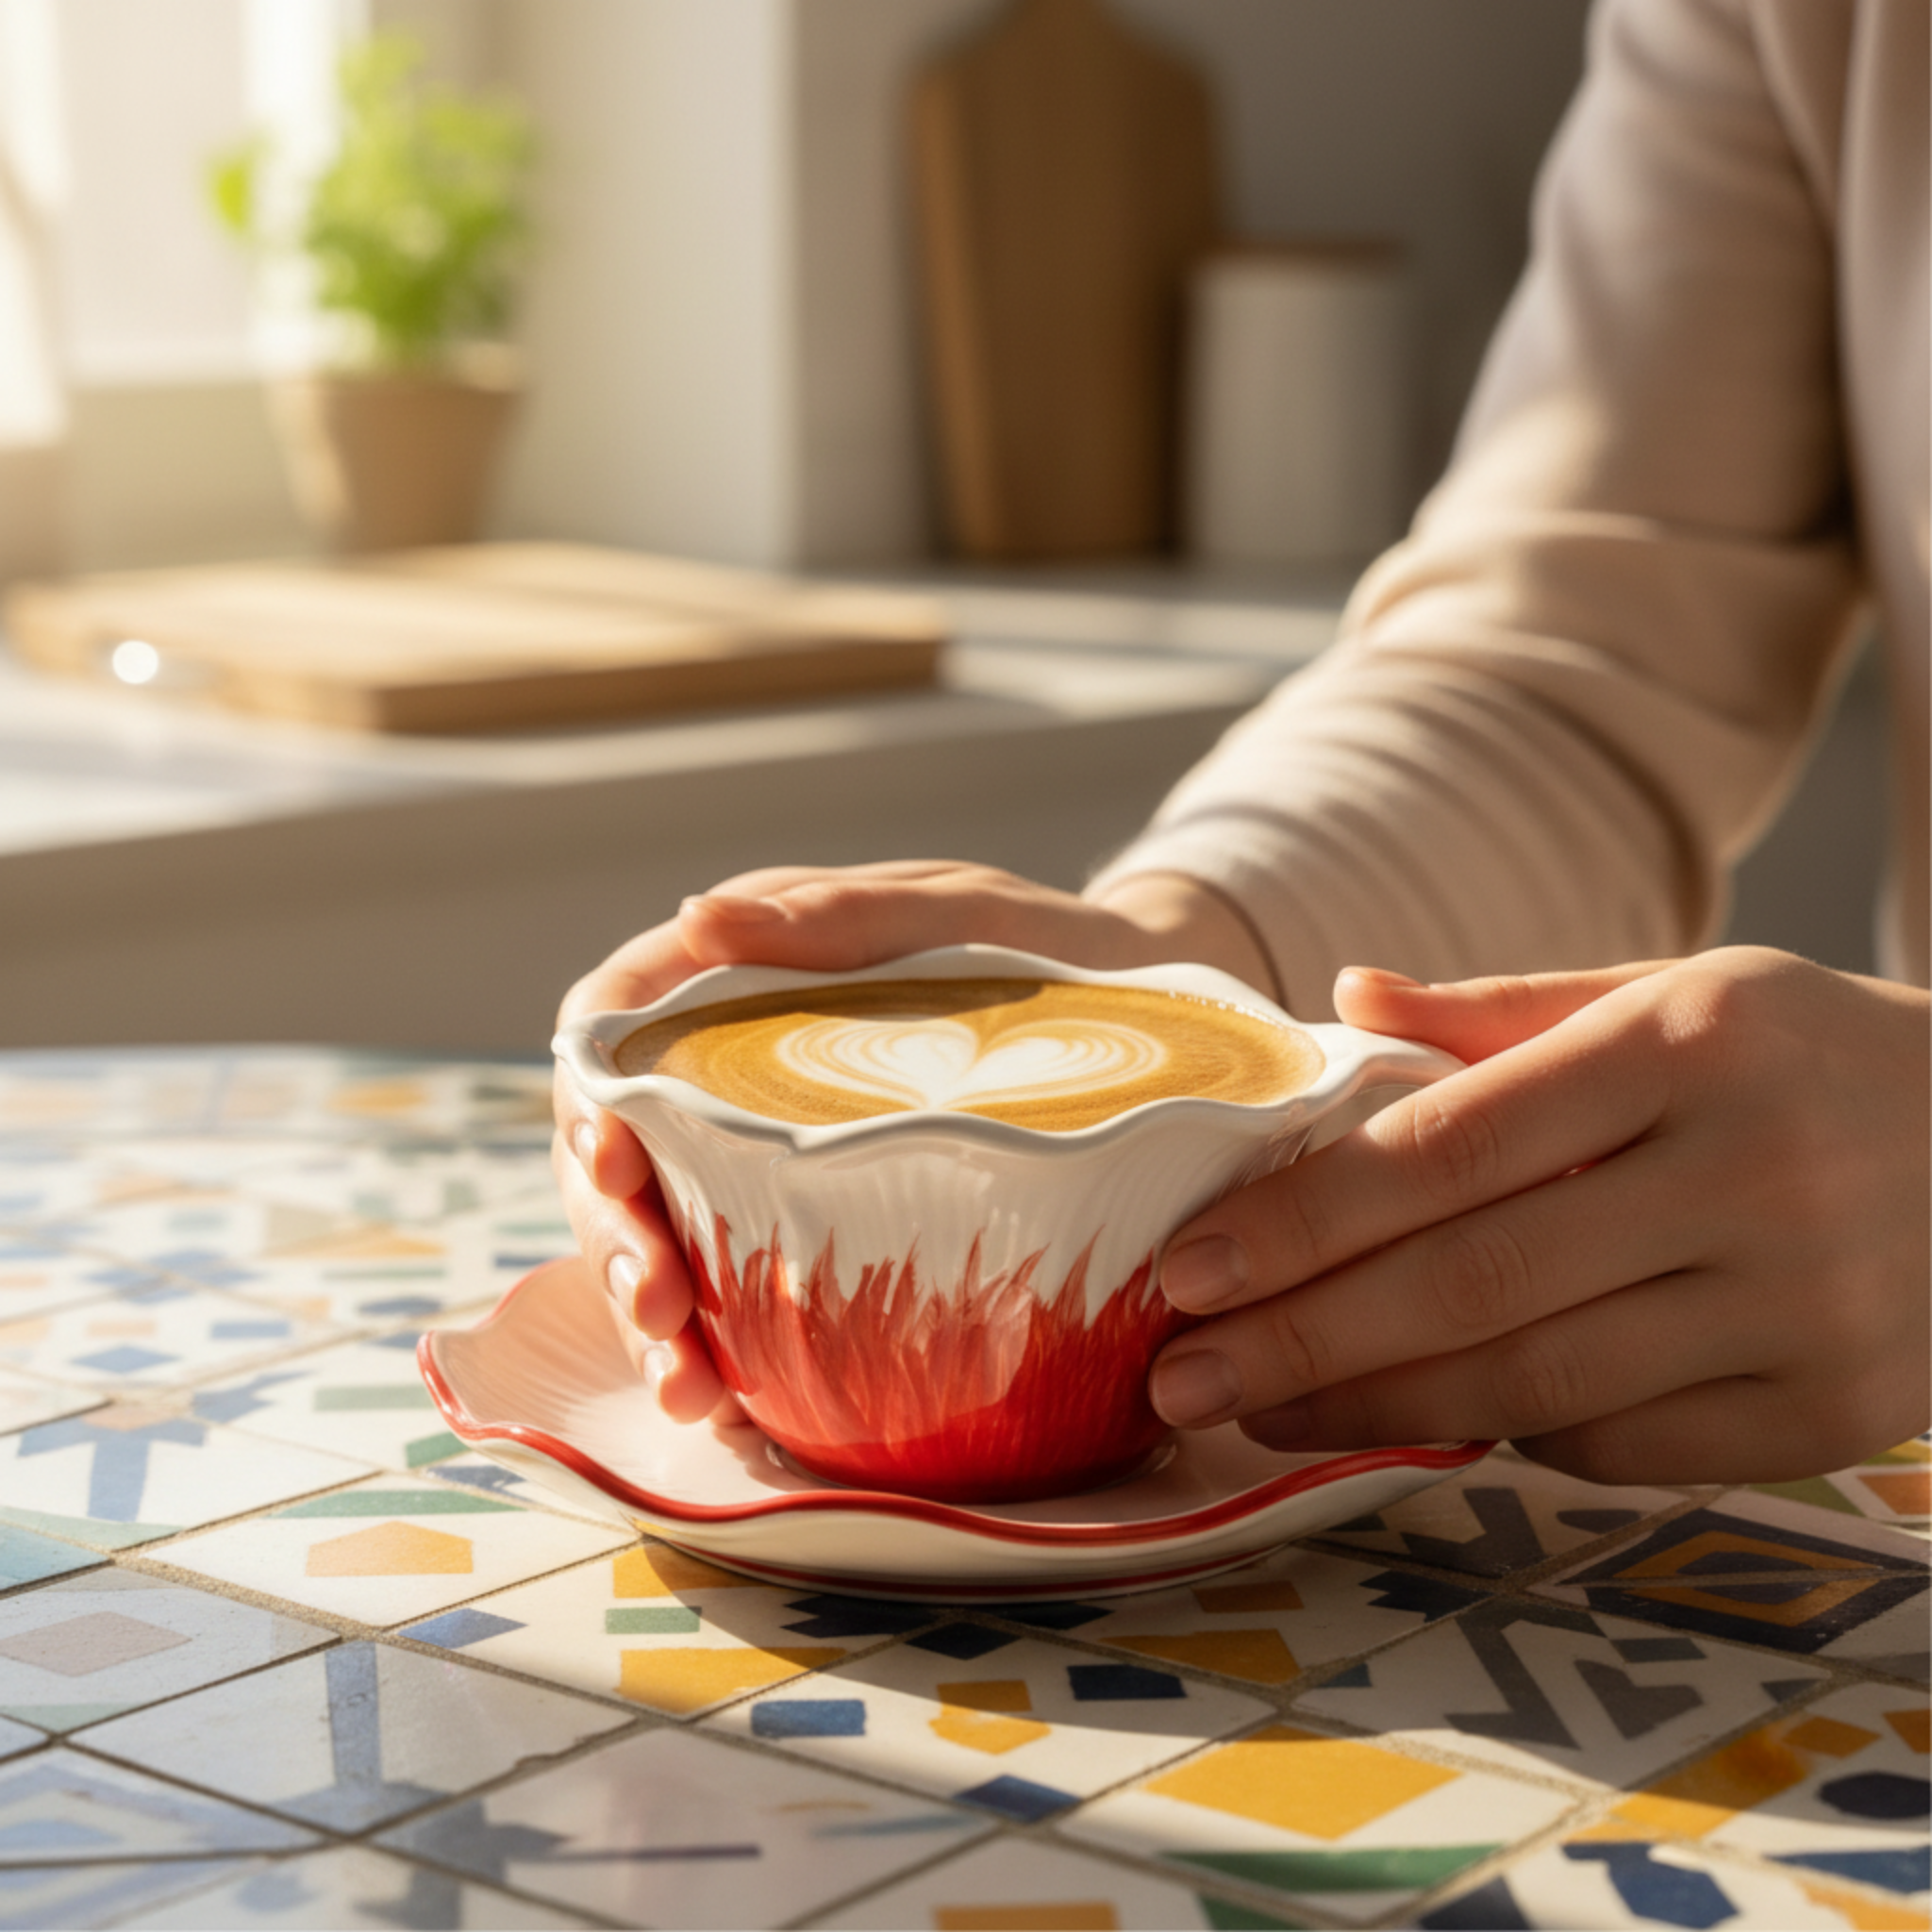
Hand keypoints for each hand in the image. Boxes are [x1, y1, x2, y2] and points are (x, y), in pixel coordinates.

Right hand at [553, 860, 1276, 1420]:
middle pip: (619, 1159)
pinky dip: (725, 1354)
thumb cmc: (1032, 940)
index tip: (607, 1161)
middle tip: (657, 1303)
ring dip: (658, 1320)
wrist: (1143, 1000)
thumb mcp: (941, 910)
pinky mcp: (819, 1231)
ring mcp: (769, 1164)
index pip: (610, 1033)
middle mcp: (730, 1080)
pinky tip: (734, 1407)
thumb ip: (828, 913)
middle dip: (617, 1238)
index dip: (587, 1100)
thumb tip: (696, 914)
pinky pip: (744, 1295)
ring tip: (691, 1387)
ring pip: (668, 1240)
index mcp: (734, 982)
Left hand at [1147, 946, 1930, 1484]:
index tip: (1194, 1265)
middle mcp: (1746, 1177)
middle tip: (1180, 1372)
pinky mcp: (1828, 1411)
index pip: (1452, 1148)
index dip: (1308, 1218)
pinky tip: (1417, 1417)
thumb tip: (1341, 997)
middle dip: (1305, 1338)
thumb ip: (1500, 1011)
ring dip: (1374, 1408)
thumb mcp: (1675, 993)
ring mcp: (1798, 1308)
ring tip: (1260, 1409)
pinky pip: (1620, 1444)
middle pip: (1474, 1284)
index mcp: (1685, 1047)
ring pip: (1535, 1384)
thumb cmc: (1806, 1056)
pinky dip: (1507, 1433)